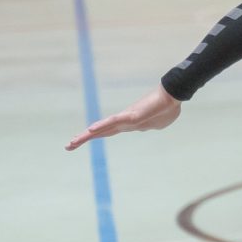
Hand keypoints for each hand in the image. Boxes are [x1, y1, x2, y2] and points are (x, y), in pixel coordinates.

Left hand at [66, 87, 180, 150]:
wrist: (173, 96)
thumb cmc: (167, 107)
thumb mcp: (157, 124)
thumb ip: (148, 126)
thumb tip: (146, 126)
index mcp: (129, 124)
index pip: (107, 132)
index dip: (94, 136)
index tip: (79, 140)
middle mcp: (123, 121)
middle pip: (100, 132)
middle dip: (84, 139)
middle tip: (68, 146)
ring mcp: (126, 118)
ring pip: (102, 128)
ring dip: (87, 136)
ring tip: (72, 142)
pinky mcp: (132, 115)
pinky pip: (114, 121)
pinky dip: (102, 125)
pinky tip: (91, 129)